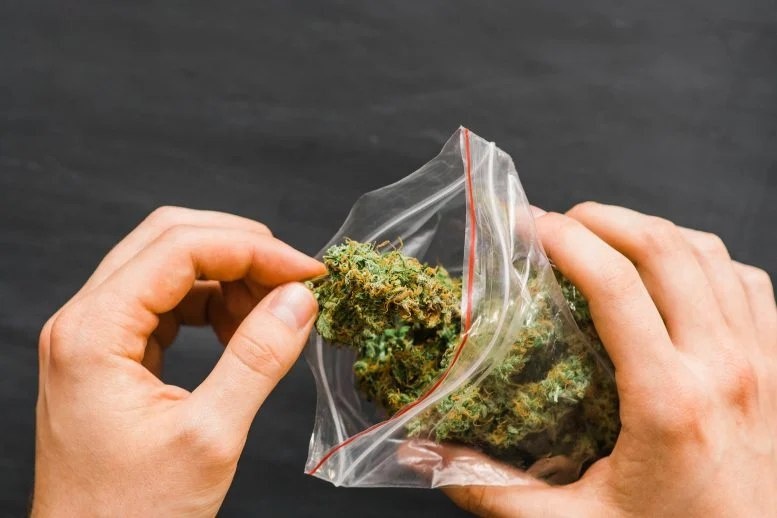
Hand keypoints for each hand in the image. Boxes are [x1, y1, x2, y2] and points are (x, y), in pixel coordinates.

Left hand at [33, 207, 324, 516]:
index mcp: (93, 332)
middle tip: (294, 279)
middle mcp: (83, 321)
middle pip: (168, 240)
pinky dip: (212, 306)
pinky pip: (166, 303)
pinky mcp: (110, 354)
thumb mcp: (209, 436)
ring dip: (229, 277)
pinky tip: (243, 329)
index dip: (253, 250)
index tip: (307, 271)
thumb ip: (258, 359)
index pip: (179, 248)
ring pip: (168, 266)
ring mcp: (93, 336)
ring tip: (274, 311)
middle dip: (240, 250)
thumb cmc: (132, 514)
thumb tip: (299, 299)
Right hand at [441, 202, 776, 516]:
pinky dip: (707, 260)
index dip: (562, 238)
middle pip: (663, 248)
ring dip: (652, 230)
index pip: (614, 284)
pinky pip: (749, 283)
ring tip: (606, 237)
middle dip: (601, 219)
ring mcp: (759, 364)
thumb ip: (491, 489)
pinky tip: (673, 272)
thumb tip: (424, 455)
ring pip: (710, 253)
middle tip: (557, 224)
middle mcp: (723, 368)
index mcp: (668, 402)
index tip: (523, 224)